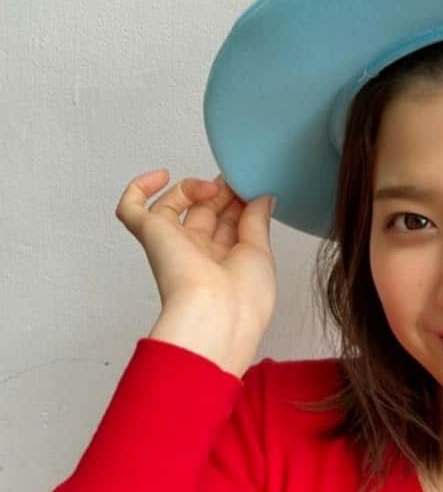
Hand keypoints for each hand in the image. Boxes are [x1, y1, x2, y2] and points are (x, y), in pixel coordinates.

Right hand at [115, 168, 276, 376]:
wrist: (218, 315)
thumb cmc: (244, 299)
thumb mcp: (261, 252)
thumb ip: (258, 221)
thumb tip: (263, 197)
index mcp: (225, 264)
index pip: (229, 223)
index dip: (240, 201)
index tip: (256, 188)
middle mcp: (198, 254)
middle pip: (205, 211)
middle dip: (223, 191)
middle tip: (238, 180)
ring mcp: (174, 243)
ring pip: (174, 205)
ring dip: (195, 188)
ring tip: (214, 187)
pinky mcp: (151, 235)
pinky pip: (131, 209)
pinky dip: (139, 188)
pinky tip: (162, 176)